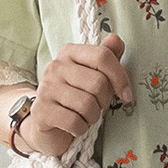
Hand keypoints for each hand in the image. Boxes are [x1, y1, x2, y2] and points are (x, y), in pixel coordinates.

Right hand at [19, 33, 132, 156]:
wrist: (49, 126)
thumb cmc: (76, 99)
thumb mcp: (95, 77)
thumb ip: (106, 58)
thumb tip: (115, 39)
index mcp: (70, 53)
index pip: (102, 56)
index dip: (120, 77)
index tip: (126, 94)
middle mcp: (55, 66)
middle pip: (98, 83)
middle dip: (104, 101)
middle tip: (97, 106)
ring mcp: (45, 88)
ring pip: (87, 104)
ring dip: (93, 117)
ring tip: (85, 116)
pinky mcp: (41, 111)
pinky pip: (74, 122)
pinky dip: (81, 128)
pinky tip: (76, 126)